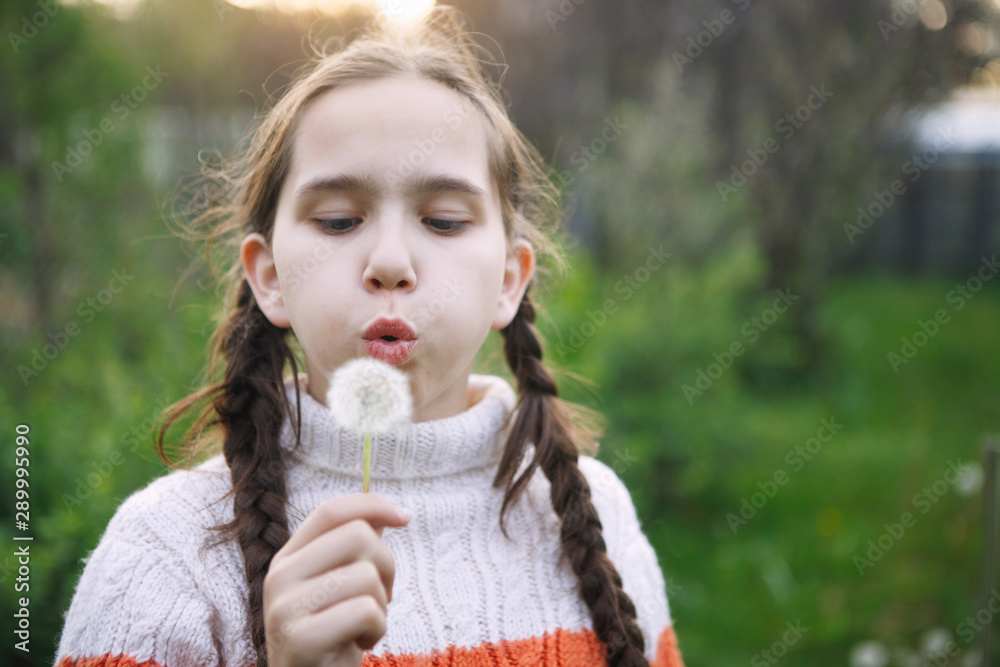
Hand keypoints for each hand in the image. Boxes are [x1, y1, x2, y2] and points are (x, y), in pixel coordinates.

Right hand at [263, 493, 410, 666]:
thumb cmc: (334, 638)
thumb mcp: (340, 587)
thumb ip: (354, 549)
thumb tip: (384, 513)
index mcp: (287, 559)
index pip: (331, 511)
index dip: (372, 505)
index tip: (405, 517)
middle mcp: (279, 577)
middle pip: (357, 536)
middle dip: (386, 566)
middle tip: (380, 597)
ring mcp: (285, 608)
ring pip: (367, 575)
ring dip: (382, 605)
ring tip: (364, 626)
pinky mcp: (300, 639)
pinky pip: (366, 610)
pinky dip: (377, 629)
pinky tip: (360, 644)